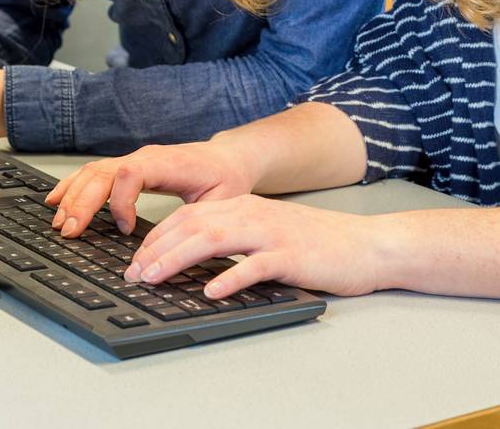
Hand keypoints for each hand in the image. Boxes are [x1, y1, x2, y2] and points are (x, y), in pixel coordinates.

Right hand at [45, 141, 254, 237]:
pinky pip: (94, 172)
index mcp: (169, 164)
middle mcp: (146, 157)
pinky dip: (72, 185)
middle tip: (69, 232)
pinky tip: (56, 199)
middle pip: (104, 172)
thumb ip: (199, 221)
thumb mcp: (224, 201)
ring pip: (94, 171)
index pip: (131, 173)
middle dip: (82, 203)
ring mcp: (135, 160)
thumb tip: (175, 249)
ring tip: (59, 223)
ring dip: (72, 196)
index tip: (126, 230)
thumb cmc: (226, 179)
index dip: (121, 202)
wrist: (228, 158)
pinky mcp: (128, 166)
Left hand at [124, 195, 388, 298]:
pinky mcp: (290, 256)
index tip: (136, 259)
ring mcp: (272, 234)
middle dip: (156, 249)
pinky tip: (209, 292)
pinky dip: (228, 278)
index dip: (157, 236)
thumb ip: (236, 240)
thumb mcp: (270, 232)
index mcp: (245, 207)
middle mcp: (253, 214)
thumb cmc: (319, 244)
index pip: (189, 215)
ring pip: (213, 240)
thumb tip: (194, 261)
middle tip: (133, 274)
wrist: (367, 245)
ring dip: (178, 260)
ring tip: (155, 278)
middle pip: (193, 225)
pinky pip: (253, 266)